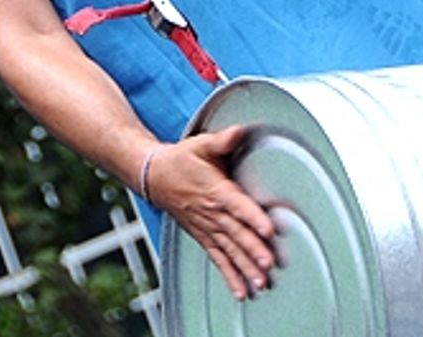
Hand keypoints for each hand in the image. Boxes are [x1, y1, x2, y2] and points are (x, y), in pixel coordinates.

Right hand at [146, 126, 276, 299]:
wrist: (154, 176)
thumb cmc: (181, 160)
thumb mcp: (200, 145)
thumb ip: (222, 140)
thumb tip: (238, 131)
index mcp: (215, 190)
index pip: (237, 205)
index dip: (253, 217)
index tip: (268, 229)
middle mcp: (211, 213)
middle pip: (235, 233)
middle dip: (252, 249)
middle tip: (268, 263)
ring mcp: (207, 228)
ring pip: (228, 251)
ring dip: (244, 267)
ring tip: (260, 282)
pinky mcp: (203, 237)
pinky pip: (218, 259)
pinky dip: (229, 276)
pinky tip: (241, 290)